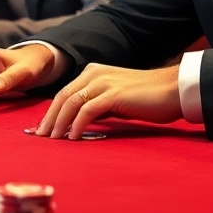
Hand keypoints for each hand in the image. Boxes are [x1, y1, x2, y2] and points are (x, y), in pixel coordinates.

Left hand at [37, 64, 182, 139]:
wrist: (172, 90)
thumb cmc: (147, 98)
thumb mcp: (116, 99)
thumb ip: (98, 106)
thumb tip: (80, 123)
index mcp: (92, 72)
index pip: (65, 93)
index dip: (52, 112)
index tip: (43, 129)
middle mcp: (94, 74)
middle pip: (63, 97)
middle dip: (50, 119)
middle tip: (41, 138)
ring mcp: (103, 82)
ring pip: (71, 103)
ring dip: (59, 123)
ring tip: (53, 140)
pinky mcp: (113, 94)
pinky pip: (87, 111)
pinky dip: (77, 125)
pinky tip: (73, 138)